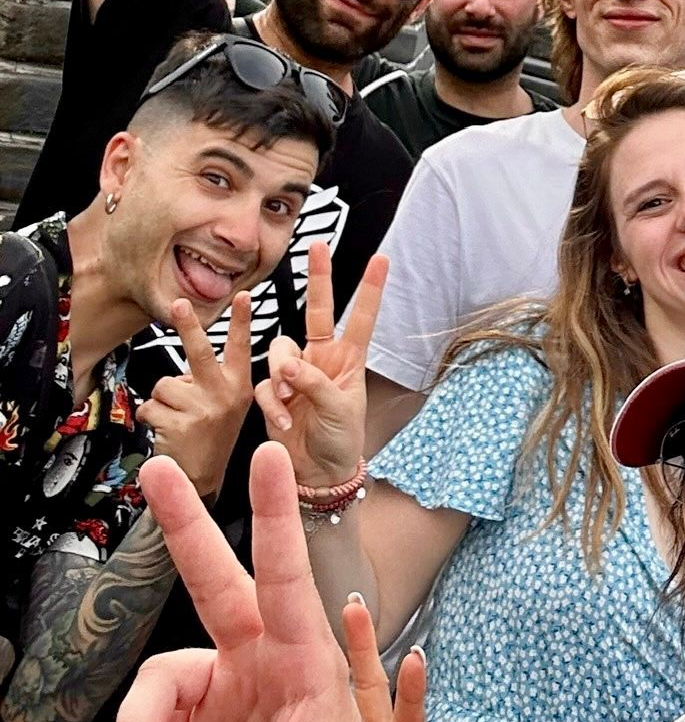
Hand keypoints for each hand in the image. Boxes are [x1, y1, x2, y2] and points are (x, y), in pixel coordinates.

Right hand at [112, 447, 422, 721]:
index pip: (286, 577)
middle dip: (183, 526)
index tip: (268, 455)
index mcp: (306, 664)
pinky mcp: (210, 714)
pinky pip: (152, 720)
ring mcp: (235, 683)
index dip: (273, 516)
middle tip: (156, 469)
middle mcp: (268, 659)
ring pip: (160, 679)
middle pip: (214, 581)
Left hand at [139, 294, 253, 500]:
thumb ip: (213, 383)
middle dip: (188, 325)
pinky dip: (150, 419)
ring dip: (161, 401)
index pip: (240, 348)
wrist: (201, 482)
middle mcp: (225, 396)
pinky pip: (149, 407)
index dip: (241, 320)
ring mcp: (203, 410)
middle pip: (200, 352)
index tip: (242, 295)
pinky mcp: (179, 424)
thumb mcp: (228, 408)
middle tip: (178, 304)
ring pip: (164, 385)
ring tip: (175, 419)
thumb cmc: (211, 439)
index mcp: (239, 388)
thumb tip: (185, 369)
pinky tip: (165, 432)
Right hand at [256, 245, 387, 488]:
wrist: (318, 475)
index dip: (370, 289)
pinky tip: (285, 422)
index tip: (382, 259)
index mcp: (348, 360)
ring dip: (282, 374)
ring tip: (292, 400)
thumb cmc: (341, 441)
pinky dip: (273, 403)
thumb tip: (289, 364)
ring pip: (280, 350)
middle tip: (318, 245)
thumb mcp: (340, 410)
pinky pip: (265, 385)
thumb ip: (315, 383)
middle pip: (316, 310)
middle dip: (318, 278)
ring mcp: (296, 374)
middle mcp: (321, 359)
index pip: (361, 317)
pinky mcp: (274, 393)